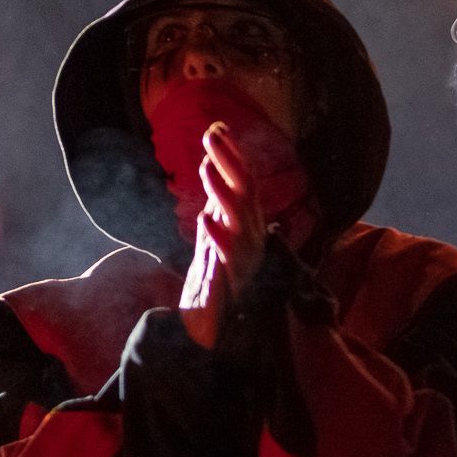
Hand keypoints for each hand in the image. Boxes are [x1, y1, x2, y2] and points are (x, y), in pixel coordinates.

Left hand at [177, 123, 266, 348]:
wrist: (215, 329)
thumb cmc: (217, 277)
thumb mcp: (216, 231)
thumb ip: (218, 200)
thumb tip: (212, 162)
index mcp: (247, 223)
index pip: (245, 181)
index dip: (232, 155)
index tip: (216, 127)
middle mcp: (251, 236)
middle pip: (246, 192)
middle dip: (230, 163)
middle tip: (211, 135)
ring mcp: (244, 259)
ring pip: (239, 219)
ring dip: (222, 191)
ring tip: (205, 167)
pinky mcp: (232, 282)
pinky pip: (227, 257)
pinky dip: (216, 237)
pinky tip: (204, 219)